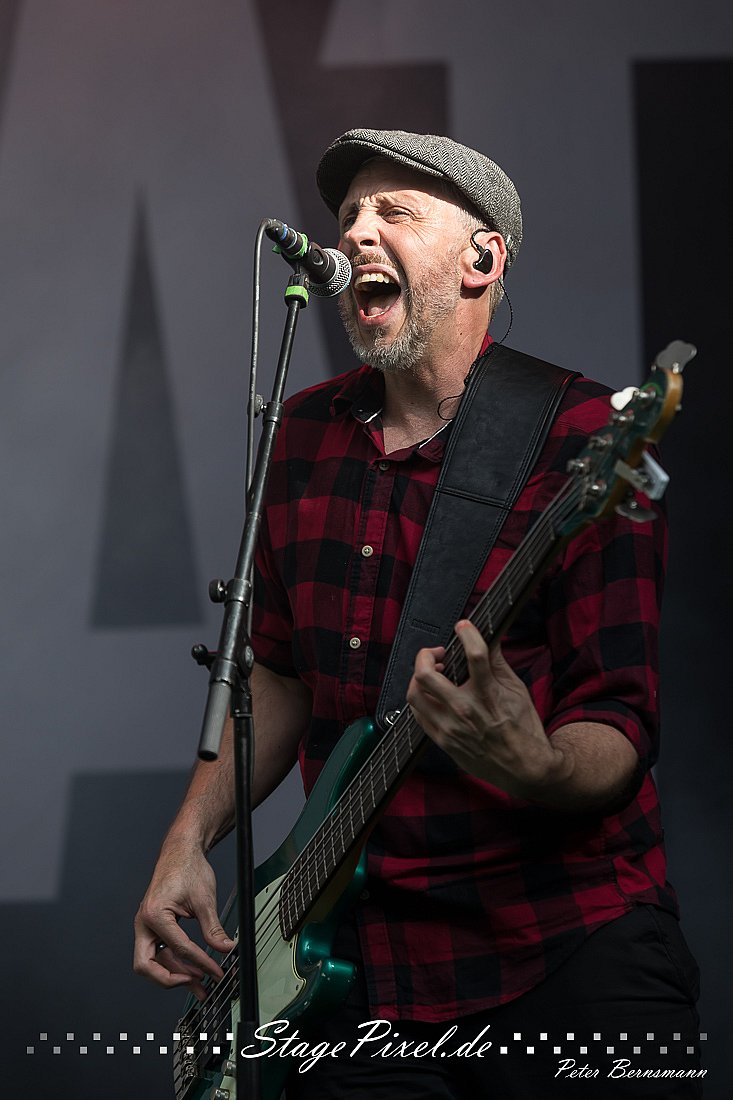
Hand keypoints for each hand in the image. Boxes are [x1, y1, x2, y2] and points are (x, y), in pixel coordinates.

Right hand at [133, 839, 235, 1000]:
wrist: (181, 851)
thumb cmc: (188, 868)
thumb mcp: (204, 900)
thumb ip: (213, 928)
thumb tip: (225, 949)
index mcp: (154, 915)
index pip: (178, 948)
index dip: (201, 963)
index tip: (217, 972)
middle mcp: (144, 923)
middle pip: (147, 966)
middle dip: (171, 980)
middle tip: (198, 985)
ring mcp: (146, 926)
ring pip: (154, 963)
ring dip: (177, 975)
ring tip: (201, 986)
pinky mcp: (154, 928)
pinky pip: (160, 952)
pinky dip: (175, 963)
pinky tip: (193, 971)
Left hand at [406, 620, 568, 797]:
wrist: (524, 768)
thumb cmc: (523, 729)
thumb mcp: (517, 690)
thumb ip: (498, 663)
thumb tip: (489, 639)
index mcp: (488, 695)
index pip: (474, 655)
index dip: (467, 633)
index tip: (464, 627)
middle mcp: (466, 711)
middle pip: (427, 675)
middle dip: (426, 655)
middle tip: (437, 653)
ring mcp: (451, 728)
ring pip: (415, 694)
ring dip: (419, 676)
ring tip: (432, 673)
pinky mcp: (443, 741)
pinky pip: (417, 714)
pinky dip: (421, 698)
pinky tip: (432, 694)